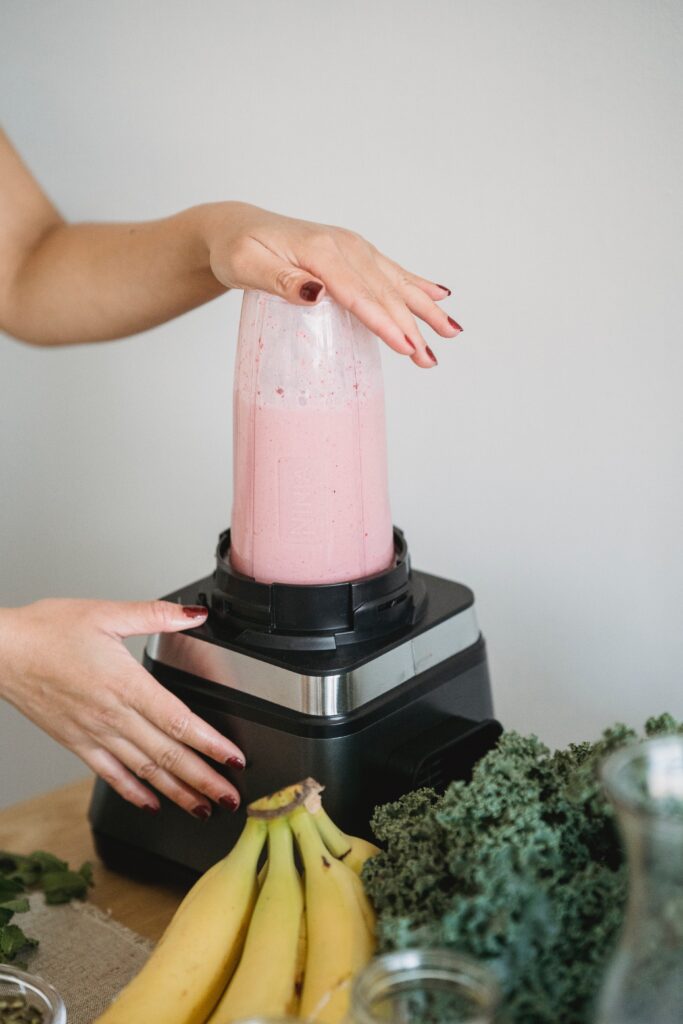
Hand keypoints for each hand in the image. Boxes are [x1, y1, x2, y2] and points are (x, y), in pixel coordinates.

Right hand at [0, 599, 243, 816]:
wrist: (1, 653)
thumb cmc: (48, 631)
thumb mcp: (107, 613)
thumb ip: (156, 614)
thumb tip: (194, 614)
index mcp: (125, 684)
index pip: (178, 721)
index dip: (210, 744)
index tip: (233, 759)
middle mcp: (112, 715)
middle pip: (168, 755)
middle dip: (204, 780)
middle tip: (231, 798)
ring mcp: (94, 734)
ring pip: (145, 771)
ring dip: (177, 793)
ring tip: (203, 808)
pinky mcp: (77, 744)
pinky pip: (111, 775)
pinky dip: (134, 792)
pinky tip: (152, 803)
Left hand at [203, 202, 462, 367]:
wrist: (236, 227)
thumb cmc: (237, 250)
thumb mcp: (246, 265)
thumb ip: (281, 280)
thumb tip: (317, 292)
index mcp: (319, 251)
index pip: (357, 294)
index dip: (383, 322)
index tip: (405, 346)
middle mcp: (343, 246)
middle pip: (384, 292)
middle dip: (411, 325)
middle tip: (429, 359)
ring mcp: (352, 248)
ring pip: (395, 283)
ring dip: (424, 310)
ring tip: (450, 333)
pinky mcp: (354, 253)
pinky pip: (391, 271)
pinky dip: (416, 284)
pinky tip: (440, 294)